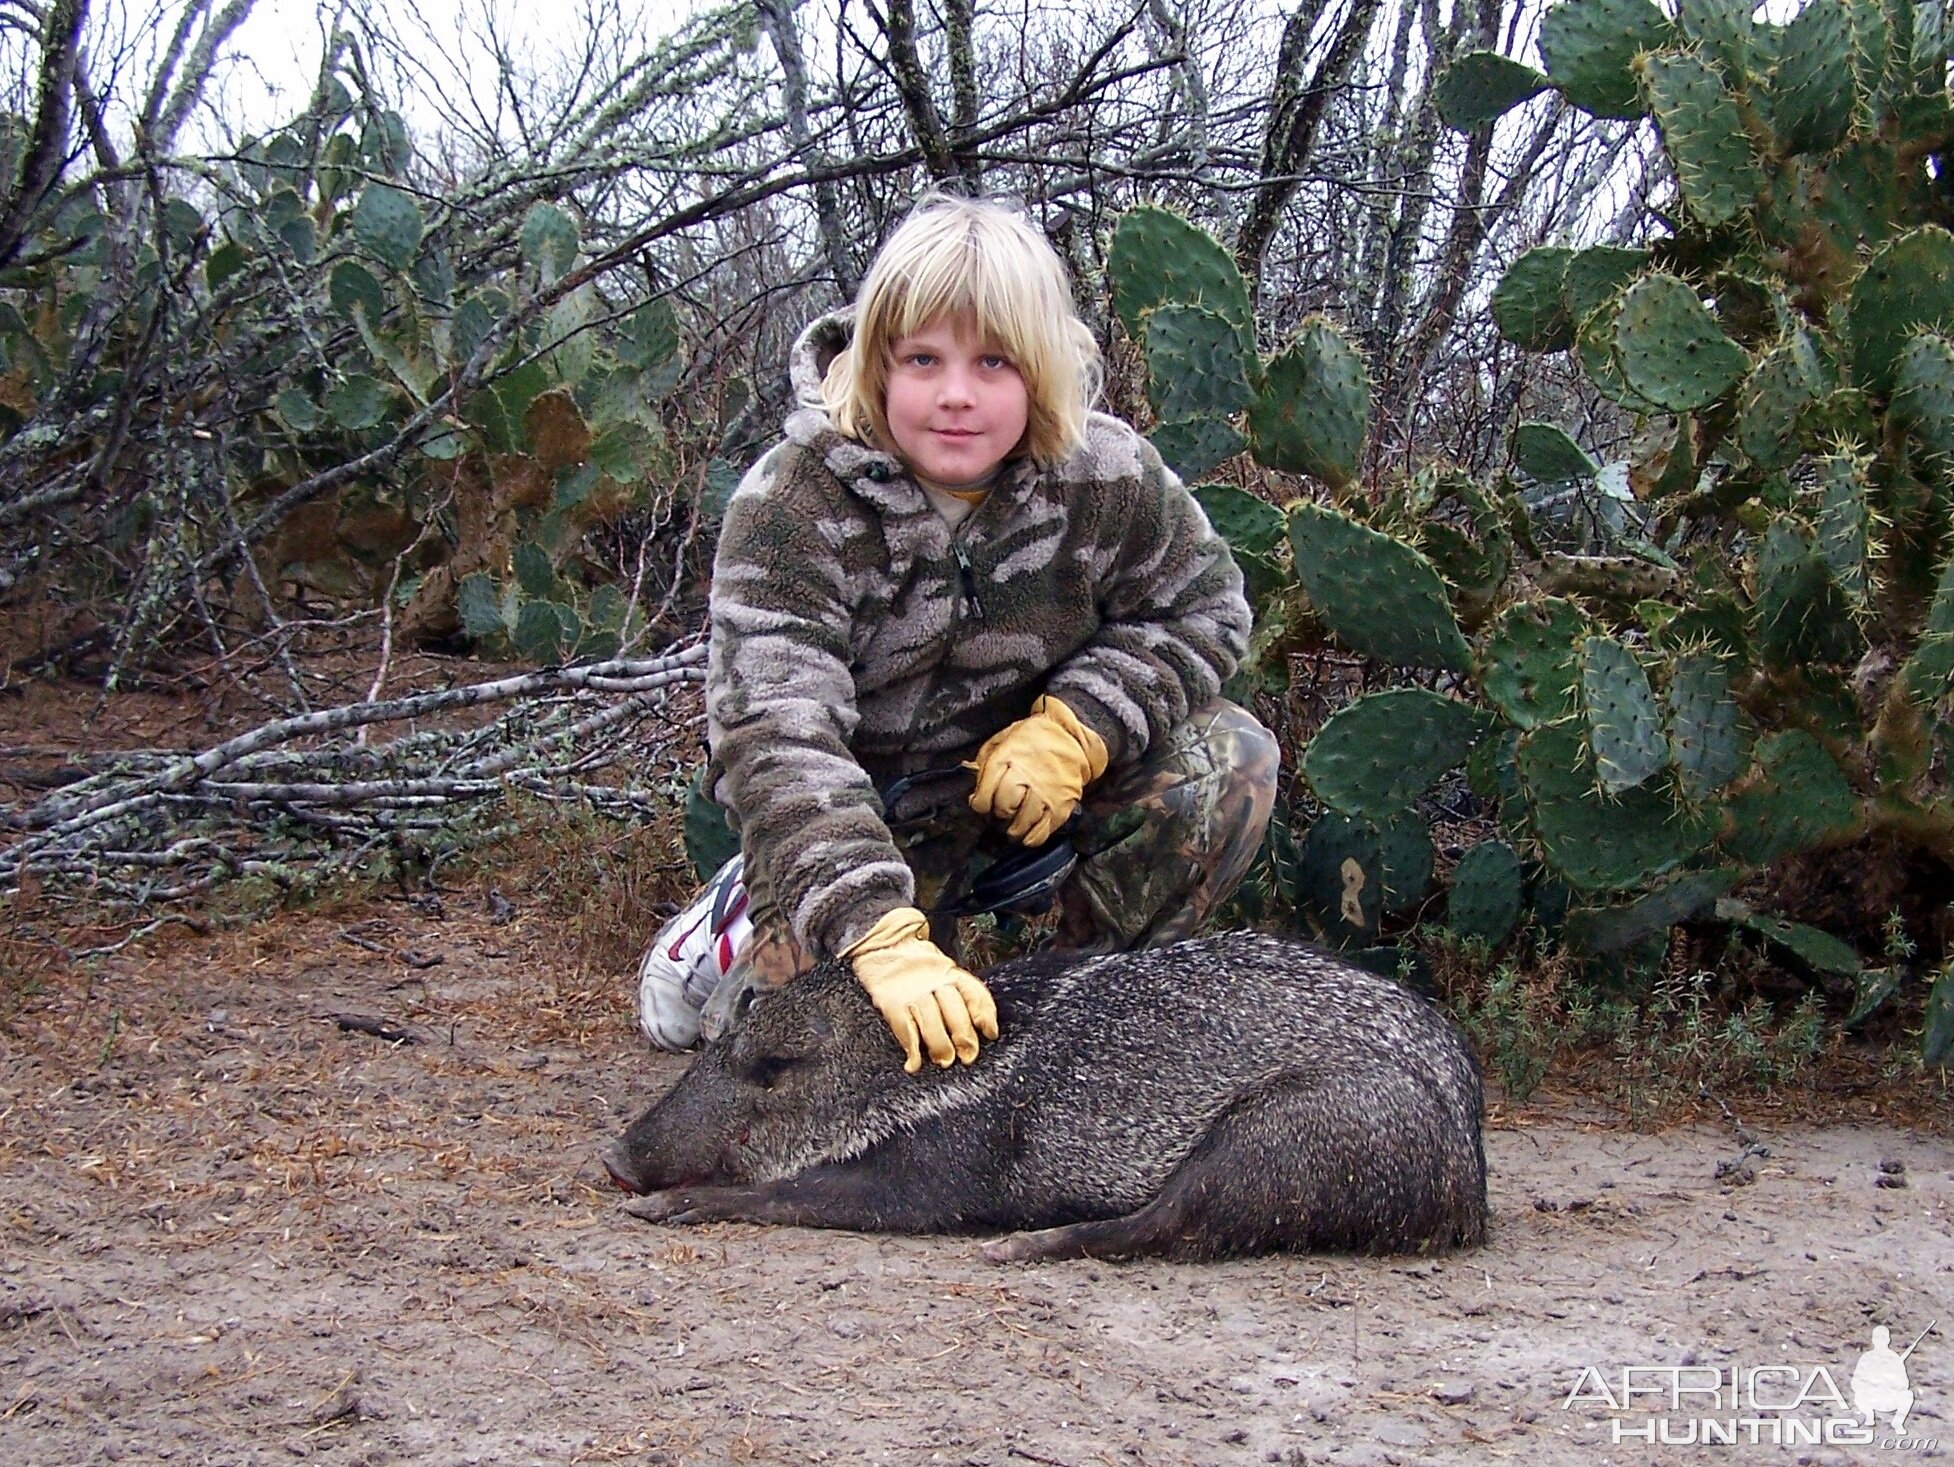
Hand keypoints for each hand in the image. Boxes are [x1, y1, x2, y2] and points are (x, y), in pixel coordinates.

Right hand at [844, 906, 998, 1072]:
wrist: (882, 944)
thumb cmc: (916, 964)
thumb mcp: (943, 969)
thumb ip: (961, 992)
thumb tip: (985, 1026)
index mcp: (949, 972)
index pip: (974, 993)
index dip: (985, 1015)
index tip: (990, 1033)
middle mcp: (933, 981)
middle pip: (954, 1011)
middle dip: (964, 1036)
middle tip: (968, 1056)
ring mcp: (912, 992)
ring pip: (932, 1022)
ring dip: (941, 1046)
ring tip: (945, 1060)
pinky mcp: (892, 1003)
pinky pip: (905, 1029)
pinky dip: (911, 1049)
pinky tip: (914, 1062)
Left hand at [965, 695, 1108, 845]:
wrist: (1070, 736)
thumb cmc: (1032, 739)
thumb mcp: (1003, 740)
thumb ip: (986, 763)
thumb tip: (975, 792)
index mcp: (1008, 758)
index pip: (986, 793)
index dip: (980, 804)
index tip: (982, 804)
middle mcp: (1028, 775)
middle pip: (1005, 807)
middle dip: (999, 812)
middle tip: (1002, 811)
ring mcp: (1047, 791)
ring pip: (1023, 821)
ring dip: (1014, 828)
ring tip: (1013, 826)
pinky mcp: (1063, 803)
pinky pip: (1044, 830)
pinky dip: (1033, 838)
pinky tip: (1027, 836)